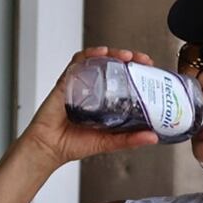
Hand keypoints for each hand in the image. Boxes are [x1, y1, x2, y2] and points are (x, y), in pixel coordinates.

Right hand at [19, 46, 159, 168]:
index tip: (150, 68)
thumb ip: (130, 139)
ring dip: (112, 54)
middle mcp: (93, 90)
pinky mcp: (66, 82)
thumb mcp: (109, 142)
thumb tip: (153, 137)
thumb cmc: (73, 145)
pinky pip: (77, 63)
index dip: (137, 72)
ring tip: (126, 55)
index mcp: (105, 102)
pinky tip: (101, 53)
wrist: (48, 148)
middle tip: (142, 59)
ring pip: (97, 60)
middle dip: (129, 59)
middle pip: (113, 66)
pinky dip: (89, 55)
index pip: (124, 80)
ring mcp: (79, 84)